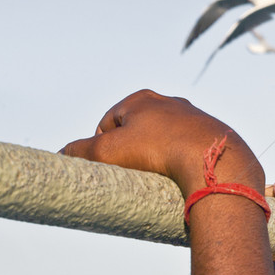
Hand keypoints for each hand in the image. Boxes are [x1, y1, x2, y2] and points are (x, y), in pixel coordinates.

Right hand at [62, 90, 274, 274]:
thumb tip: (62, 153)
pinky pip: (188, 149)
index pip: (108, 122)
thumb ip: (80, 151)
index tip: (111, 164)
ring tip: (159, 176)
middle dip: (132, 151)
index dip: (103, 145)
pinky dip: (181, 161)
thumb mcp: (109, 150)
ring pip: (165, 140)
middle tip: (134, 173)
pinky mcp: (212, 135)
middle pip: (138, 131)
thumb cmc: (159, 149)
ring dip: (158, 156)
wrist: (213, 158)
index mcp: (142, 99)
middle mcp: (170, 102)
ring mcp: (194, 117)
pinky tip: (181, 175)